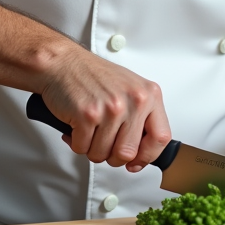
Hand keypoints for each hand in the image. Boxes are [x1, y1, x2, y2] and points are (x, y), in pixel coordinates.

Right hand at [38, 46, 171, 172]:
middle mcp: (134, 101)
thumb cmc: (94, 76)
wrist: (63, 62)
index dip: (147, 156)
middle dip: (112, 156)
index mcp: (149, 95)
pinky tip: (76, 126)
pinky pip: (82, 148)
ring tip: (89, 130)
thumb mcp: (130, 89)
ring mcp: (111, 108)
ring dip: (91, 148)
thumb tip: (143, 152)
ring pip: (103, 154)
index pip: (161, 137)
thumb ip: (141, 117)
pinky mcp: (87, 115)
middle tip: (103, 144)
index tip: (136, 161)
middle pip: (128, 153)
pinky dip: (76, 142)